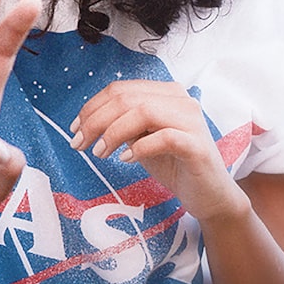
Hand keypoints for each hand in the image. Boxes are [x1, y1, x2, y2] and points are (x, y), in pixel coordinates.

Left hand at [69, 80, 249, 222]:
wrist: (209, 194)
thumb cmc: (174, 164)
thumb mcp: (142, 139)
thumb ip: (122, 125)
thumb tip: (88, 122)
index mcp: (166, 93)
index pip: (121, 89)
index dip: (92, 107)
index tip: (75, 129)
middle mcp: (181, 99)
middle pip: (128, 98)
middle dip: (96, 120)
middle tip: (80, 144)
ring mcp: (191, 120)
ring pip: (143, 111)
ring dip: (113, 132)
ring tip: (100, 153)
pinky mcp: (197, 145)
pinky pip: (163, 137)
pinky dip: (139, 147)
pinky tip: (126, 160)